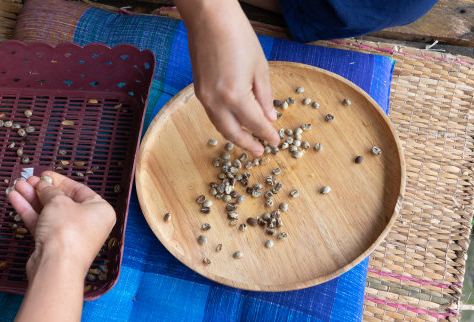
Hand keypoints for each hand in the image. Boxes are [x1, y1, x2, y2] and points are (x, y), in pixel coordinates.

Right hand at [7, 172, 115, 281]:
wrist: (57, 265)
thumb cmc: (67, 232)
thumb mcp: (58, 202)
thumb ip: (49, 190)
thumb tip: (43, 185)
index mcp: (100, 211)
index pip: (79, 190)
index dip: (60, 181)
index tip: (45, 174)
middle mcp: (88, 224)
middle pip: (62, 201)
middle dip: (42, 190)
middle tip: (28, 180)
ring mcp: (71, 235)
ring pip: (49, 212)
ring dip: (32, 198)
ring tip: (17, 186)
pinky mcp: (54, 244)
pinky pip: (42, 223)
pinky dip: (29, 211)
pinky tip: (15, 198)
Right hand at [176, 0, 279, 155]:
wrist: (209, 19)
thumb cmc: (238, 36)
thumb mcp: (259, 68)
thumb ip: (265, 97)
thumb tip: (270, 117)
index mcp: (235, 96)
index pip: (255, 124)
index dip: (267, 134)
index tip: (275, 142)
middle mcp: (216, 102)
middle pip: (234, 132)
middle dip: (248, 143)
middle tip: (260, 151)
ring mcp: (204, 98)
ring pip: (220, 126)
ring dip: (234, 136)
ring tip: (247, 141)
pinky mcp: (198, 91)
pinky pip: (212, 115)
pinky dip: (224, 123)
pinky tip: (234, 123)